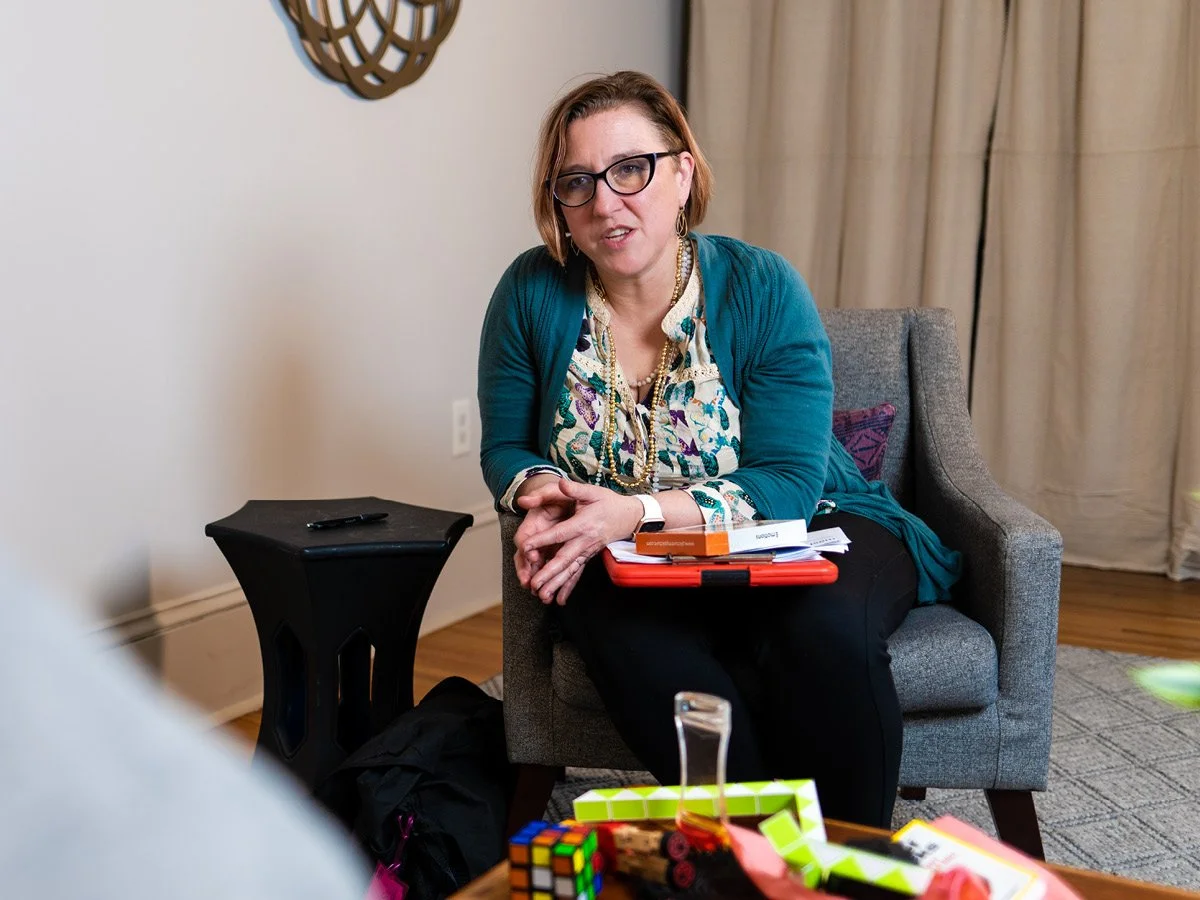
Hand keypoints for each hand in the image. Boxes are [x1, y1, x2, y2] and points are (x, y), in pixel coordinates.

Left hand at [521, 482, 641, 605]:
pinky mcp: (588, 557)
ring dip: (556, 585)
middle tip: (534, 585)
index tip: (525, 547)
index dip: (542, 540)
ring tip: (542, 597)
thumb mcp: (591, 491)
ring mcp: (588, 551)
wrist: (630, 516)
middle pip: (564, 559)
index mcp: (583, 524)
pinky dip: (568, 587)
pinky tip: (559, 600)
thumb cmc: (608, 502)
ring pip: (570, 570)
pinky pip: (577, 574)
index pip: (559, 533)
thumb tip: (560, 483)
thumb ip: (573, 489)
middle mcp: (585, 541)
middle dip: (549, 573)